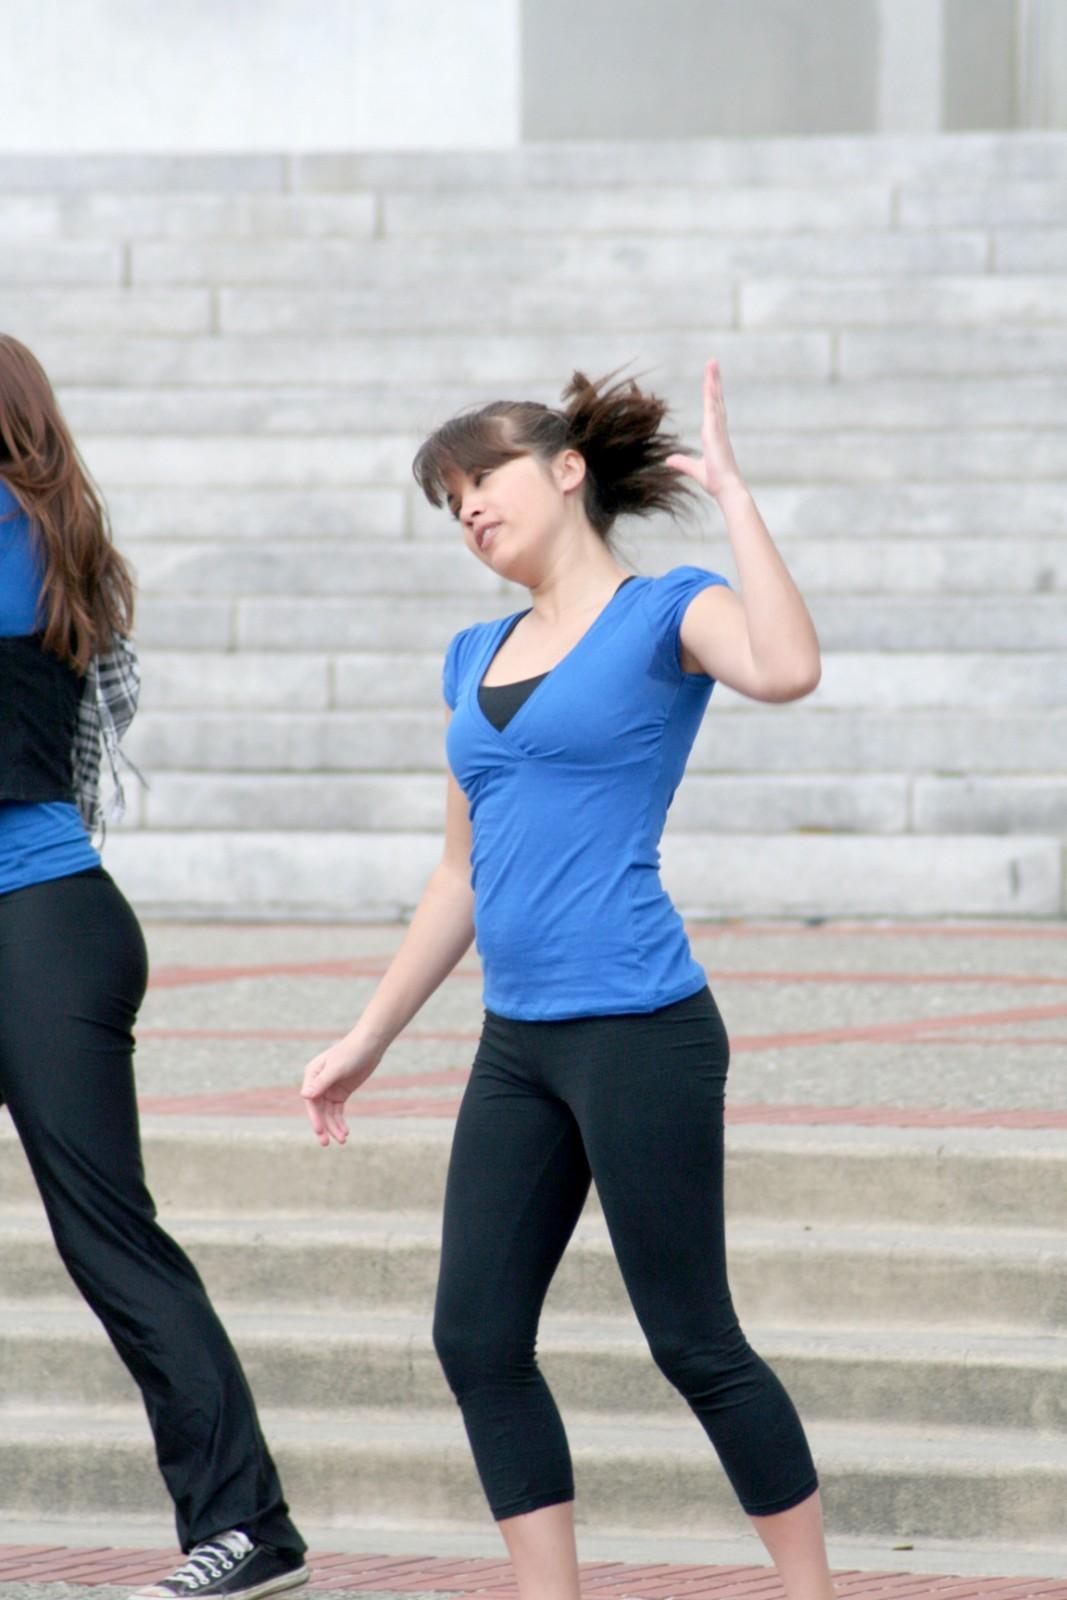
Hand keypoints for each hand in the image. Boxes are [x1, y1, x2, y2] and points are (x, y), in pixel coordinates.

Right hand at [300, 1033, 382, 1147]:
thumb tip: (304, 1096)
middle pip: (318, 1110)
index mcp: (312, 1075)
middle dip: (322, 1127)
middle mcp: (318, 1083)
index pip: (311, 1101)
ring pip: (328, 1113)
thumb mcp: (337, 1068)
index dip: (314, 1117)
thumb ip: (321, 1082)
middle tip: (326, 1144)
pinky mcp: (341, 1093)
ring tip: (342, 1140)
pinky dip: (340, 1122)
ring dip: (334, 1127)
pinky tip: (345, 1132)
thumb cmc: (352, 1052)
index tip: (320, 1131)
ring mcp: (329, 1089)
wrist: (370, 1044)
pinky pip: (338, 1111)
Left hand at [666, 358, 744, 500]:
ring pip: (715, 399)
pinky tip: (709, 382)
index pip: (712, 409)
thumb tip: (669, 459)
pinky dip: (711, 394)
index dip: (712, 393)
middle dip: (714, 381)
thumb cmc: (715, 481)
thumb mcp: (693, 469)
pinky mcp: (715, 432)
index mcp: (713, 435)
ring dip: (713, 381)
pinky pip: (712, 408)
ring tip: (712, 364)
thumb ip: (682, 462)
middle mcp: (717, 429)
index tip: (711, 379)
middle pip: (716, 399)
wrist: (726, 489)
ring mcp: (717, 429)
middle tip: (713, 363)